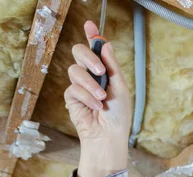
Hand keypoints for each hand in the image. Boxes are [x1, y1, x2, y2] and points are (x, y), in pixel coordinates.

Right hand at [64, 21, 131, 176]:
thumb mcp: (120, 88)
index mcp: (105, 71)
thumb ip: (112, 66)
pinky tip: (96, 108)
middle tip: (100, 70)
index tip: (90, 25)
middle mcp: (91, 76)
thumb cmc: (119, 115)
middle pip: (79, 52)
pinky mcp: (71, 98)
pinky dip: (86, 98)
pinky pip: (73, 89)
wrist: (109, 136)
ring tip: (102, 98)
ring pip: (75, 70)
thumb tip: (106, 44)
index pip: (96, 49)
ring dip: (90, 84)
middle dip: (88, 58)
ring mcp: (80, 86)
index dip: (92, 36)